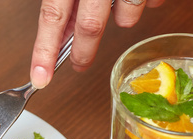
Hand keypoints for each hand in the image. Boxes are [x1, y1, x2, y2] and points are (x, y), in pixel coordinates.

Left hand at [30, 0, 165, 88]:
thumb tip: (59, 29)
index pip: (51, 16)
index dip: (44, 51)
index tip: (40, 77)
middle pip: (90, 26)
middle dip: (83, 52)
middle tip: (78, 64)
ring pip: (126, 16)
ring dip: (121, 17)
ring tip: (115, 2)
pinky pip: (152, 1)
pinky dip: (144, 1)